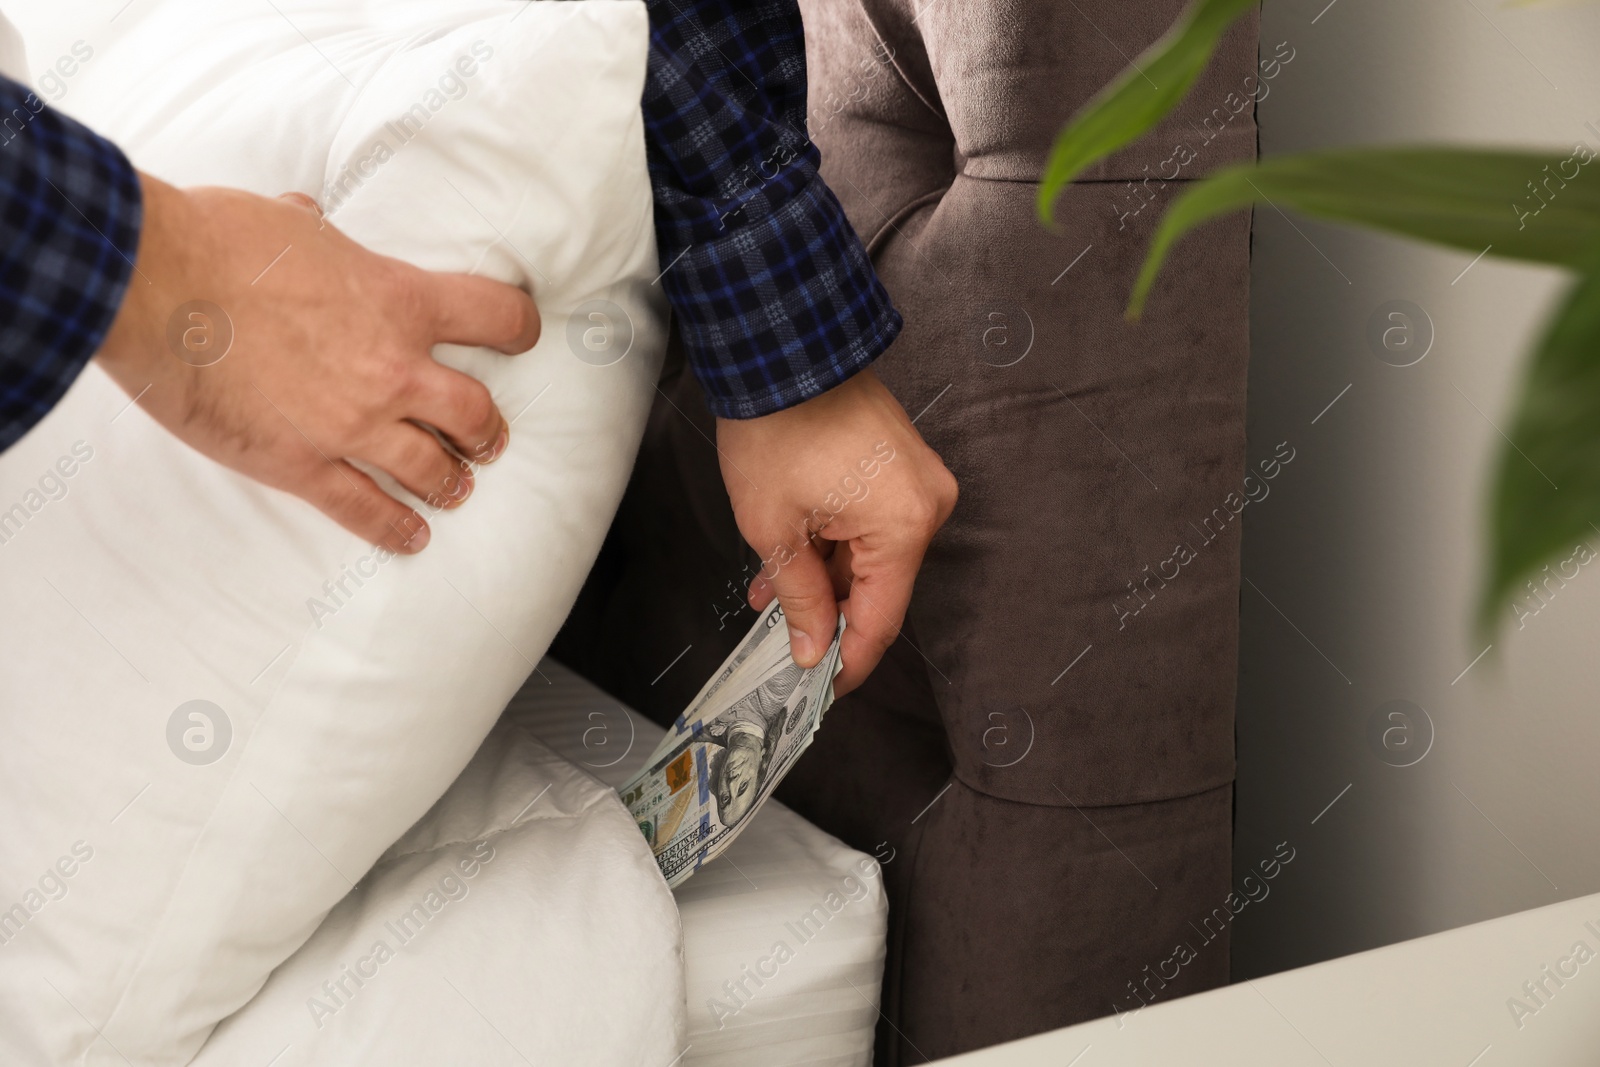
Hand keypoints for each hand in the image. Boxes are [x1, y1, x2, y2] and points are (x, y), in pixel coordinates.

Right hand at [96, 173, 539, 553]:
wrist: (153, 285)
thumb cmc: (215, 240)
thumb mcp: (291, 221)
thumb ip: (320, 233)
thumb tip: (309, 217)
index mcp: (400, 299)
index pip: (496, 317)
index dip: (518, 328)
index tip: (522, 337)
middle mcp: (392, 368)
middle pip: (475, 412)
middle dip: (487, 430)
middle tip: (488, 439)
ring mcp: (351, 423)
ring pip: (431, 469)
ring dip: (451, 481)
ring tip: (457, 488)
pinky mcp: (302, 464)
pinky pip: (364, 510)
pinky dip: (394, 529)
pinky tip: (412, 538)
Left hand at [718, 368, 956, 695]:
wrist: (783, 347)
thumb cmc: (777, 426)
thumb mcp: (774, 527)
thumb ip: (799, 596)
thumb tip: (812, 647)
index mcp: (904, 526)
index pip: (881, 619)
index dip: (849, 661)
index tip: (821, 690)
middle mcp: (925, 505)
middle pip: (878, 588)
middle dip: (825, 614)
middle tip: (783, 640)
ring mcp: (918, 482)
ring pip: (871, 557)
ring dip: (823, 577)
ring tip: (771, 590)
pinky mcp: (901, 466)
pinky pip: (872, 524)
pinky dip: (834, 544)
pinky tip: (791, 558)